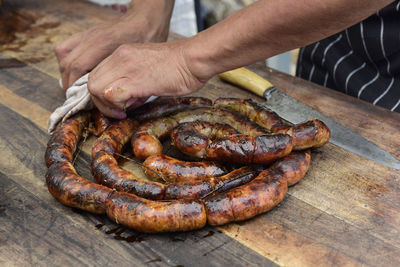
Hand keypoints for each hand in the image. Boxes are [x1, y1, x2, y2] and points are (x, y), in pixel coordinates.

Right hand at [55, 0, 172, 89]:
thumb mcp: (140, 62)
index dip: (76, 86)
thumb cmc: (146, 42)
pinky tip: (73, 70)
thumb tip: (119, 101)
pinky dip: (66, 60)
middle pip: (68, 62)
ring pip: (63, 53)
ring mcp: (88, 34)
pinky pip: (66, 46)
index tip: (84, 99)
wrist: (144, 22)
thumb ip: (128, 80)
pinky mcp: (86, 33)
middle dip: (69, 83)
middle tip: (77, 97)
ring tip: (73, 85)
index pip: (79, 67)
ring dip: (65, 72)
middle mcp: (92, 38)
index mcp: (105, 45)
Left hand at [87, 40, 206, 118]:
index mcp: (122, 54)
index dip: (102, 93)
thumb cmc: (179, 66)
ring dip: (106, 105)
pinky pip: (111, 95)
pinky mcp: (135, 80)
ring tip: (123, 111)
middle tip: (117, 111)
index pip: (98, 74)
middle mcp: (120, 58)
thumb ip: (134, 83)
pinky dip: (116, 106)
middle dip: (100, 102)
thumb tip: (128, 102)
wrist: (193, 60)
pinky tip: (130, 109)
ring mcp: (125, 68)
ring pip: (96, 88)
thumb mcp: (148, 71)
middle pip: (91, 82)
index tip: (115, 104)